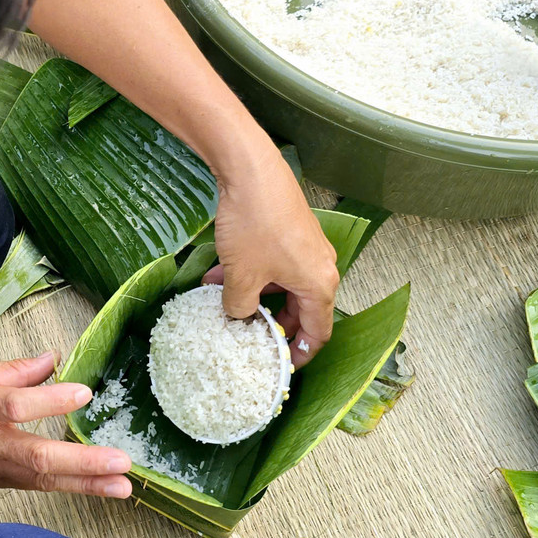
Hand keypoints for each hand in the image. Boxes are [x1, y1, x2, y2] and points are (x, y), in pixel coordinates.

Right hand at [0, 352, 132, 497]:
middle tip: (121, 461)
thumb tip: (54, 360)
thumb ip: (16, 370)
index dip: (50, 401)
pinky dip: (69, 486)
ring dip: (86, 483)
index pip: (16, 405)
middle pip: (37, 456)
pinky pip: (36, 485)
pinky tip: (98, 487)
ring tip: (123, 486)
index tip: (83, 392)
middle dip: (83, 462)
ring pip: (42, 479)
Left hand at [204, 152, 339, 366]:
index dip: (300, 353)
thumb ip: (240, 308)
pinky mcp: (289, 231)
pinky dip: (251, 273)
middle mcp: (320, 267)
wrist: (251, 171)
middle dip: (269, 323)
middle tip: (245, 336)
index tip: (281, 365)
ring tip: (220, 303)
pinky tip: (217, 275)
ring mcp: (306, 247)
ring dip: (253, 295)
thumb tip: (238, 317)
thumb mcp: (242, 277)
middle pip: (299, 309)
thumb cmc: (254, 226)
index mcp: (319, 285)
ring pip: (281, 284)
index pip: (317, 332)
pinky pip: (273, 263)